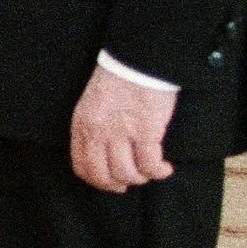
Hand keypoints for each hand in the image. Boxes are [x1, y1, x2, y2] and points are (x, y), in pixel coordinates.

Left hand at [69, 63, 177, 192]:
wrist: (137, 62)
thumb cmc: (116, 81)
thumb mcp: (91, 105)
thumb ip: (91, 130)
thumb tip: (100, 157)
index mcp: (82, 126)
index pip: (82, 167)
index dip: (97, 181)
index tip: (109, 183)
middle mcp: (99, 133)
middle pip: (104, 176)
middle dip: (117, 185)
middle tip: (128, 183)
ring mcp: (121, 134)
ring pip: (127, 173)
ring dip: (141, 177)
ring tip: (149, 171)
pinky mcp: (146, 132)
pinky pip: (150, 165)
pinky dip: (159, 172)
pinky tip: (164, 168)